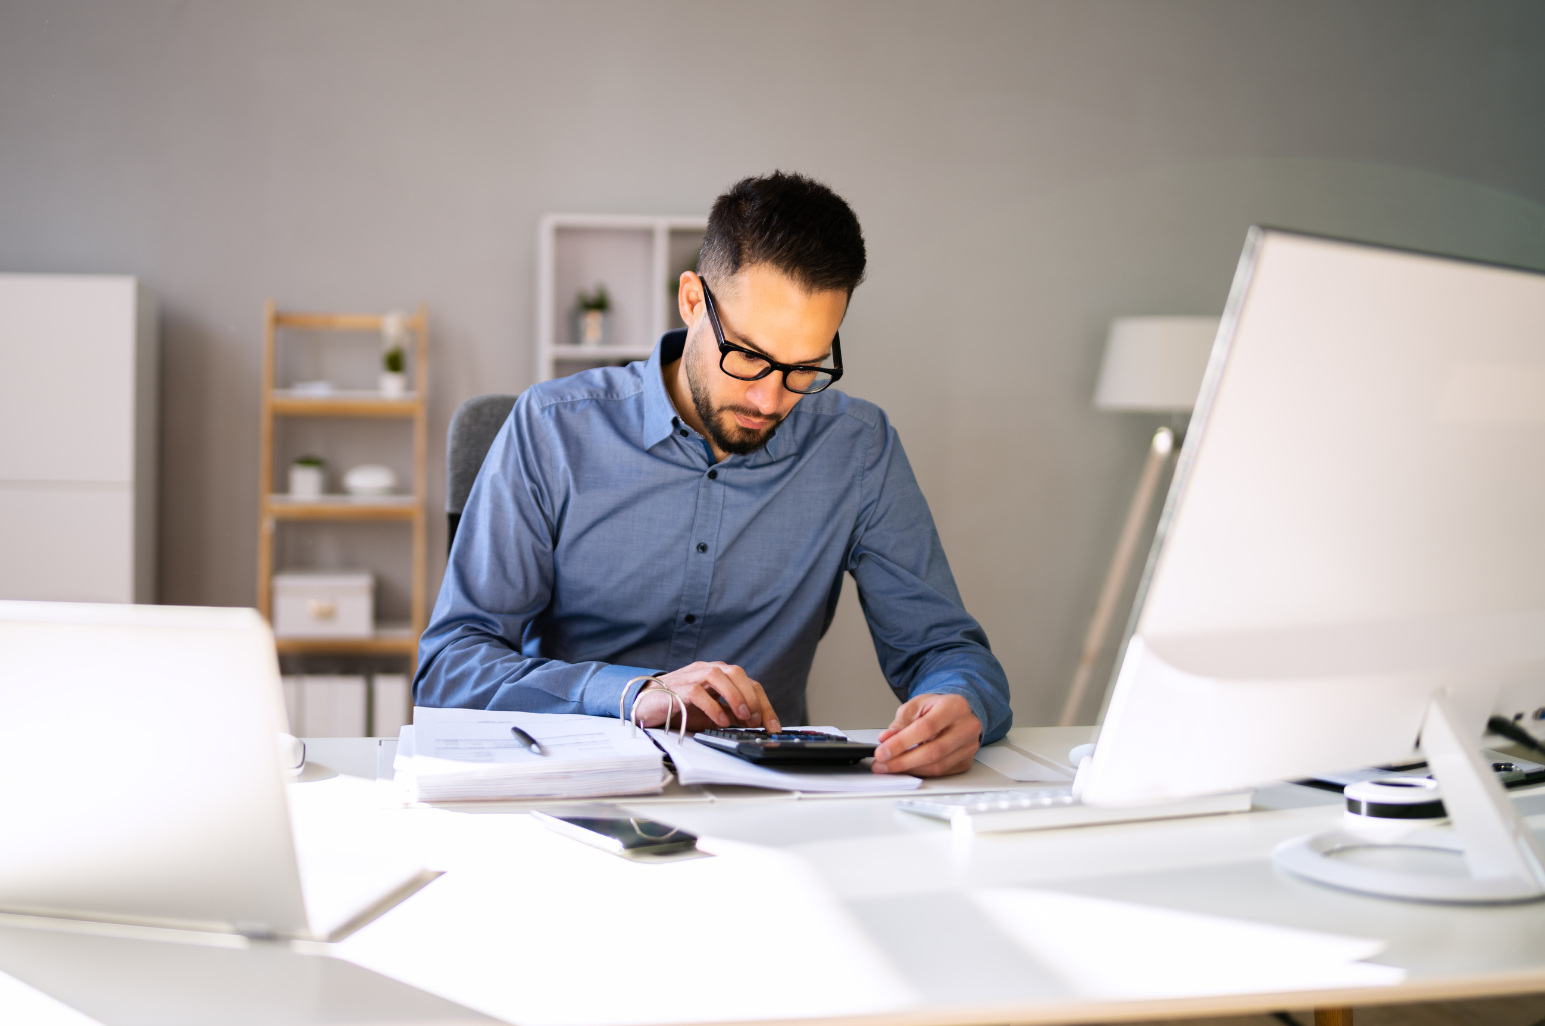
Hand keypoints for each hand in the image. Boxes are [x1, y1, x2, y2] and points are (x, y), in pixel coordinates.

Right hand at [632, 662, 781, 732]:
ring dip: (734, 695)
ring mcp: (690, 677)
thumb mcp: (711, 713)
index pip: (748, 682)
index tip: (773, 726)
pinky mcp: (675, 689)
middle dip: (751, 696)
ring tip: (742, 716)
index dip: (764, 703)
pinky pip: (697, 692)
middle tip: (756, 720)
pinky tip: (720, 721)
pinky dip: (712, 706)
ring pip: (717, 674)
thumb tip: (756, 725)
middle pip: (736, 672)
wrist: (645, 705)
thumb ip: (731, 714)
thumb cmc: (680, 707)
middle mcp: (706, 670)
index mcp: (718, 675)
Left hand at [872, 693, 980, 776]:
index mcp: (954, 707)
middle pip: (933, 751)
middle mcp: (967, 727)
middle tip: (882, 764)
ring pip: (937, 766)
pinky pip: (941, 772)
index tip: (882, 752)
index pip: (926, 728)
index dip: (901, 743)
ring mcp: (969, 746)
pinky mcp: (966, 761)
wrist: (957, 712)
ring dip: (909, 769)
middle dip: (903, 761)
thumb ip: (900, 723)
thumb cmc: (937, 707)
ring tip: (890, 767)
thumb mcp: (916, 706)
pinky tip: (907, 768)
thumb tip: (885, 739)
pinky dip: (920, 772)